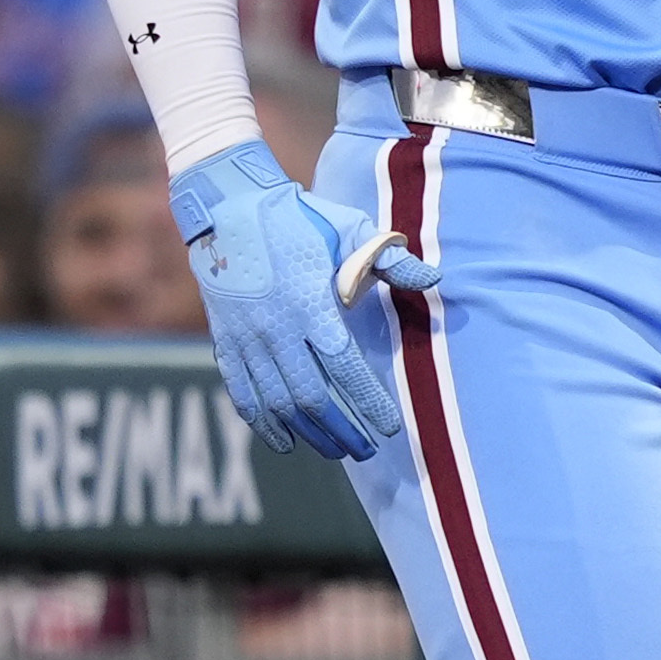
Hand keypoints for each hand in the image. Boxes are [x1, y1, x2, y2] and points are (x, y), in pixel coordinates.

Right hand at [169, 139, 440, 459]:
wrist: (228, 208)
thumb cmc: (299, 218)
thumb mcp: (349, 228)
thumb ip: (390, 258)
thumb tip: (435, 277)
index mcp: (310, 303)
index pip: (344, 367)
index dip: (367, 401)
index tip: (390, 427)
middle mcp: (276, 329)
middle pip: (311, 396)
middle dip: (342, 429)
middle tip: (368, 450)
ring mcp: (247, 340)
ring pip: (277, 403)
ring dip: (308, 433)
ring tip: (336, 451)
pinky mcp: (226, 343)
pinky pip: (242, 395)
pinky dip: (263, 424)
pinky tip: (285, 442)